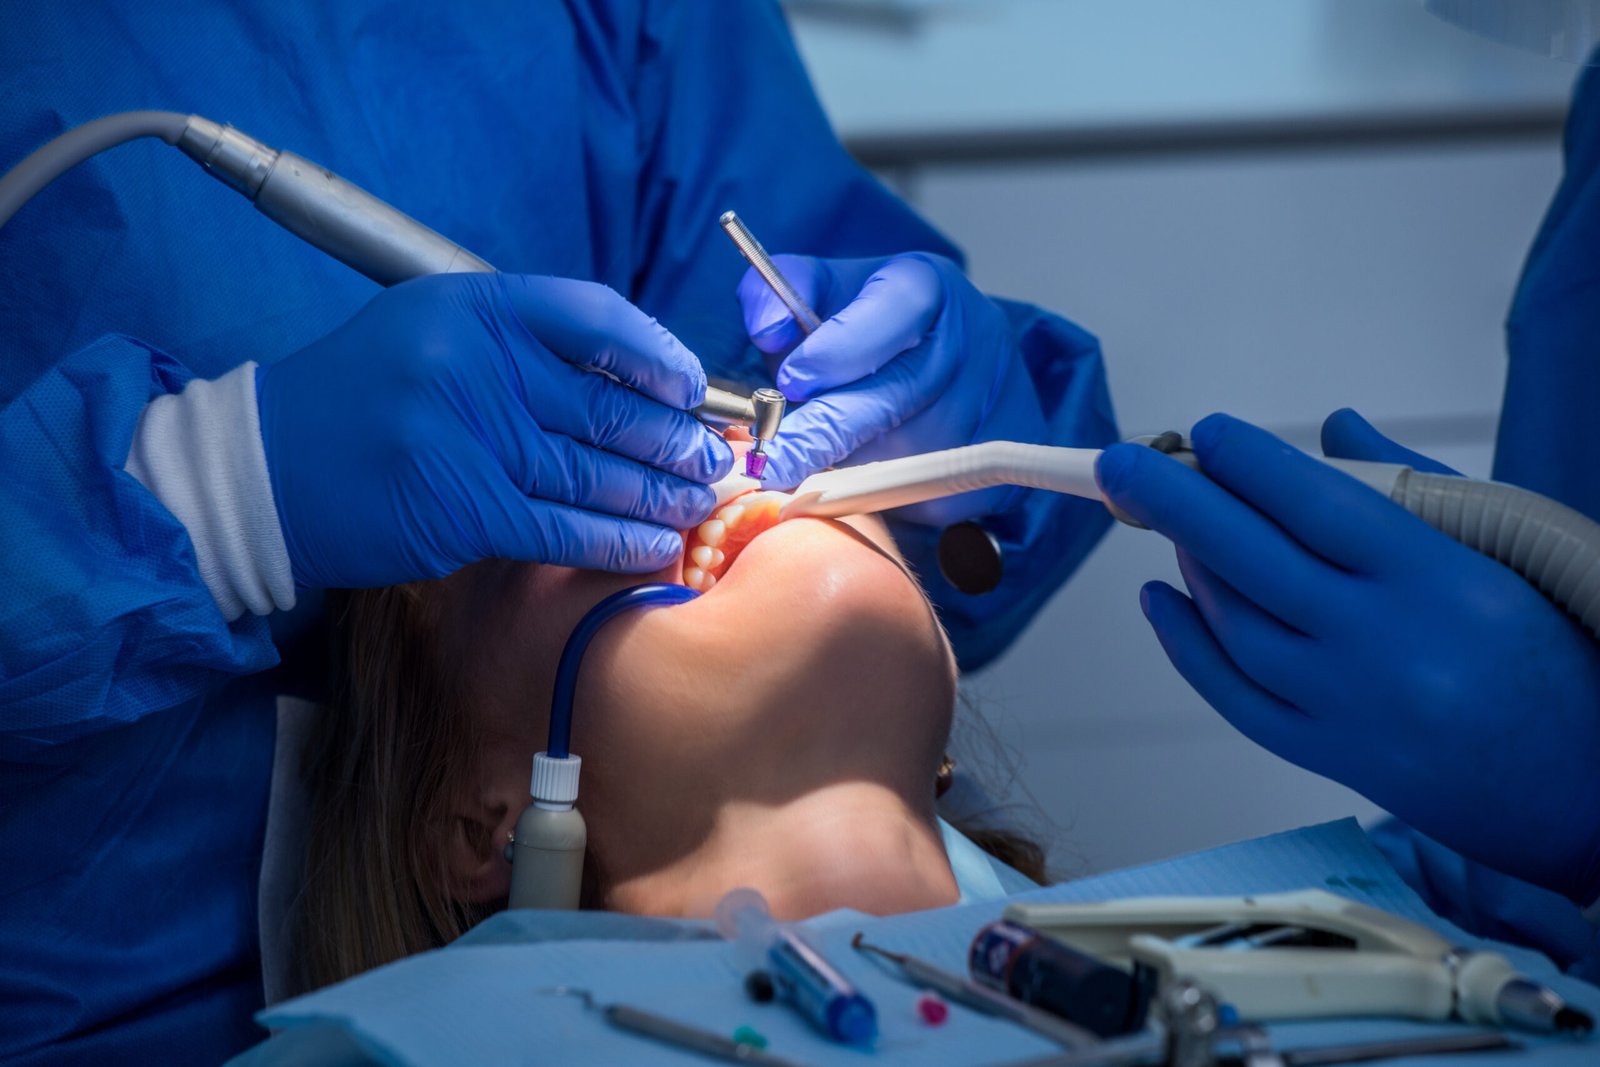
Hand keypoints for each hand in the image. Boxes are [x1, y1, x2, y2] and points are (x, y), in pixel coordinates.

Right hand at [257, 273, 731, 587]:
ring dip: (658, 495)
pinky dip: (617, 542)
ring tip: (696, 502)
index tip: (691, 387)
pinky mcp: (464, 510)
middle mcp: (477, 365)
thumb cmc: (364, 398)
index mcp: (476, 308)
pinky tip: (655, 548)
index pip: (595, 317)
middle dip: (672, 439)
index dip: (657, 354)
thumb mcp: (435, 333)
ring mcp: (470, 439)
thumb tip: (634, 381)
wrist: (271, 470)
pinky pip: (565, 529)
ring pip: (595, 472)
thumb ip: (523, 346)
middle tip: (709, 460)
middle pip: (608, 403)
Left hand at [738, 253, 1045, 525]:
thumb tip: (767, 327)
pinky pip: (943, 489)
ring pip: (918, 449)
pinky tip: (866, 483)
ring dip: (858, 468)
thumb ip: (779, 294)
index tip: (789, 382)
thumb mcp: (825, 294)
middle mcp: (973, 335)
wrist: (957, 359)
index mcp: (927, 286)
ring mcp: (998, 394)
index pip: (890, 313)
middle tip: (775, 461)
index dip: (837, 350)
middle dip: (828, 431)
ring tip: (817, 468)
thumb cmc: (873, 331)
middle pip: (901, 392)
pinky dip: (896, 496)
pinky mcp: (1007, 447)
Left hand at [1095, 410, 1599, 902]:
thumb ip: (1416, 488)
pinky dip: (1189, 646)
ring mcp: (1349, 709)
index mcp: (1438, 580)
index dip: (1249, 463)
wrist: (1589, 788)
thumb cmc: (1560, 651)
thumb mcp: (1510, 553)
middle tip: (1120, 463)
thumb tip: (1331, 427)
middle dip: (1175, 502)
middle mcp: (1383, 645)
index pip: (1318, 505)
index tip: (1204, 431)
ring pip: (1237, 625)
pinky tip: (1163, 601)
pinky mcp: (1329, 759)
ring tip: (1169, 522)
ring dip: (1193, 565)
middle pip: (1251, 561)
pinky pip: (1235, 697)